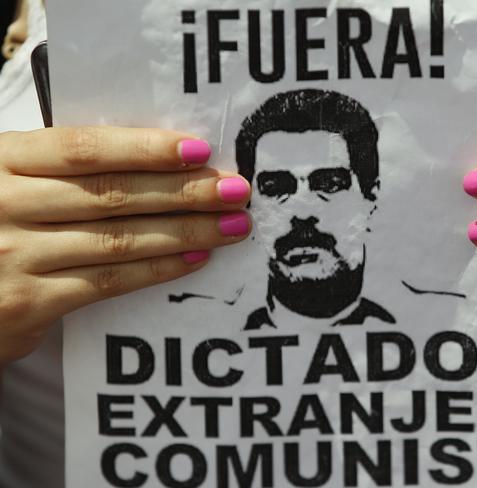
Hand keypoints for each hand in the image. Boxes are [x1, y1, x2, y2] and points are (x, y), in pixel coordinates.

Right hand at [0, 126, 250, 364]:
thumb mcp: (14, 182)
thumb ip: (63, 170)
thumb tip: (155, 158)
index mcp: (4, 160)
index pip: (85, 148)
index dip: (146, 148)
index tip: (200, 149)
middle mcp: (5, 203)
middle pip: (112, 194)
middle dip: (184, 191)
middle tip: (236, 190)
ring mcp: (14, 255)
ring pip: (118, 239)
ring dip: (185, 231)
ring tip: (232, 226)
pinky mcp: (28, 302)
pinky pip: (107, 282)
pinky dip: (156, 269)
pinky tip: (193, 259)